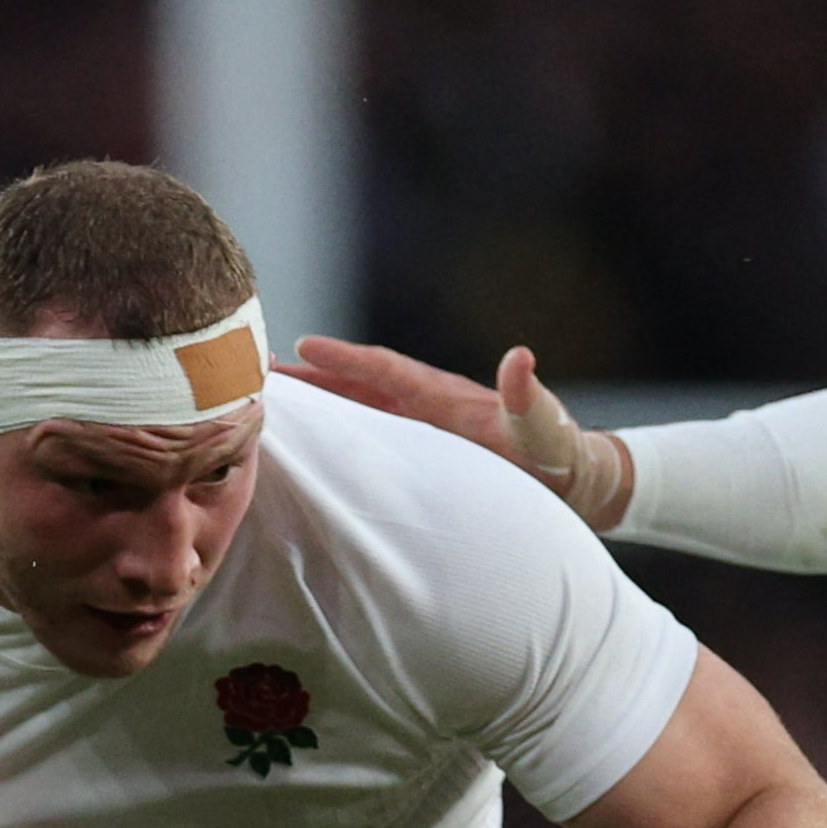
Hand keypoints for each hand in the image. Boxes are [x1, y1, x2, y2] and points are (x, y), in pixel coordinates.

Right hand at [286, 338, 636, 532]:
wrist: (572, 480)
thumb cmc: (557, 454)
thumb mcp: (543, 426)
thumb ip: (527, 396)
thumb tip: (519, 357)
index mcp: (444, 396)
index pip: (385, 370)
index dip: (345, 360)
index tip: (301, 347)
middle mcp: (426, 406)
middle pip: (356, 385)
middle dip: (309, 376)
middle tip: (254, 365)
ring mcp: (421, 429)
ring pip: (357, 412)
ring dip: (316, 405)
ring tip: (267, 400)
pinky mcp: (421, 453)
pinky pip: (369, 440)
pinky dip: (336, 436)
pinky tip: (310, 447)